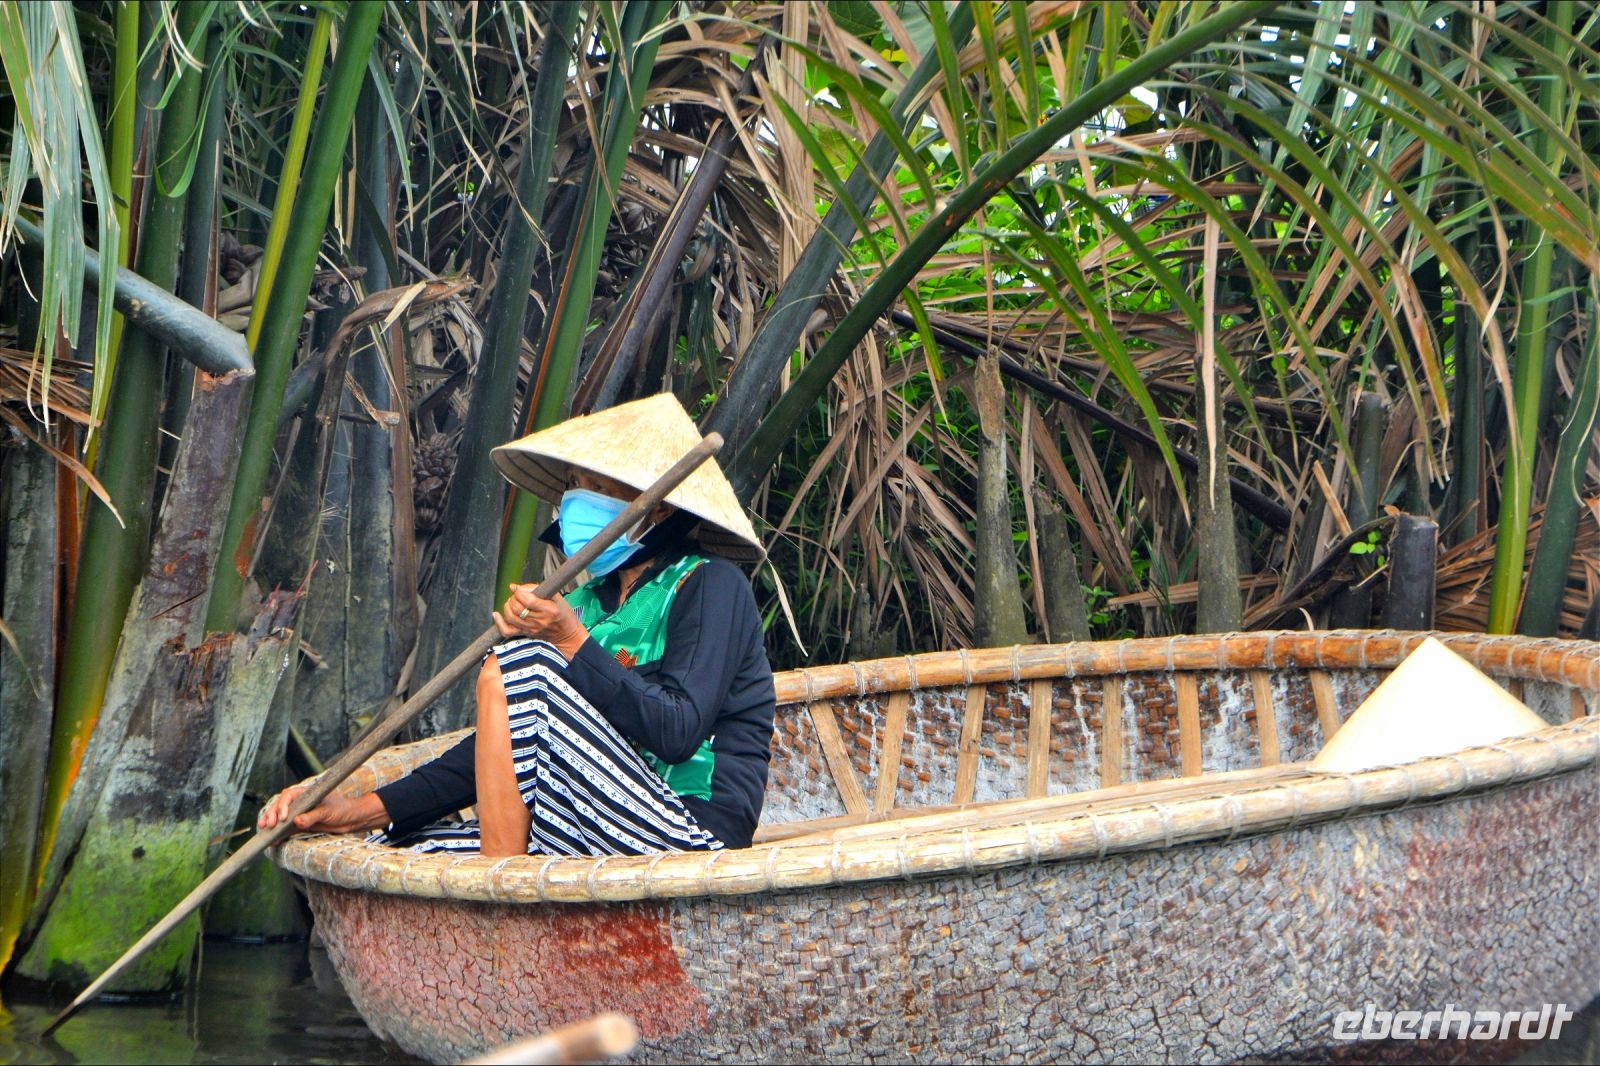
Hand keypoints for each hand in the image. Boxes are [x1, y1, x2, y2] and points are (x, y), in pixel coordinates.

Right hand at [257, 786, 388, 834]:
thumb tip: (296, 821)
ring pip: (281, 818)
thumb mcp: (328, 812)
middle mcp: (300, 803)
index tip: (282, 817)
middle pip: (281, 806)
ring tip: (263, 829)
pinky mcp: (301, 826)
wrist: (351, 820)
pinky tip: (272, 840)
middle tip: (268, 824)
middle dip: (272, 814)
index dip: (283, 805)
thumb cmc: (342, 809)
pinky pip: (287, 830)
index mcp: (306, 794)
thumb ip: (312, 816)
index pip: (289, 796)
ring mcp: (299, 814)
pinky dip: (279, 834)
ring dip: (271, 823)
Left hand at [494, 584, 588, 656]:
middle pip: (517, 608)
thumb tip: (518, 587)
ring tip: (512, 602)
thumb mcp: (557, 597)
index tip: (518, 588)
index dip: (519, 592)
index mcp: (549, 610)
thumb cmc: (562, 613)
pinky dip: (499, 622)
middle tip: (517, 595)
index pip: (528, 600)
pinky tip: (496, 614)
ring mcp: (532, 629)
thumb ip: (538, 590)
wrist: (566, 634)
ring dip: (507, 606)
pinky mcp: (526, 634)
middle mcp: (540, 621)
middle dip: (513, 598)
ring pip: (511, 617)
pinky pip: (507, 631)